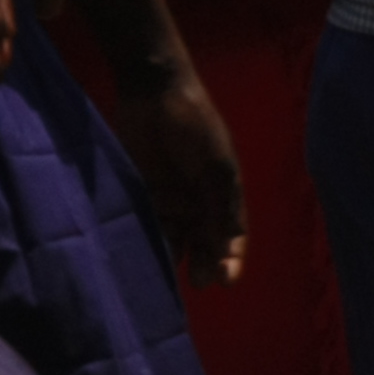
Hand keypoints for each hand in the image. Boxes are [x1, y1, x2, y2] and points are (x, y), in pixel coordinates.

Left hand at [110, 55, 248, 283]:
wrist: (153, 93)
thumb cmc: (195, 127)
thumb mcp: (217, 167)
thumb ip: (222, 206)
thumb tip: (227, 248)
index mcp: (222, 193)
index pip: (231, 235)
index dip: (231, 259)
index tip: (226, 281)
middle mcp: (198, 201)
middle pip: (203, 242)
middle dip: (202, 263)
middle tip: (197, 281)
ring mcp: (169, 199)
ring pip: (174, 238)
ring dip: (173, 257)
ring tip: (170, 274)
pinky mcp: (142, 195)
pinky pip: (147, 224)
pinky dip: (148, 240)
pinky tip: (146, 256)